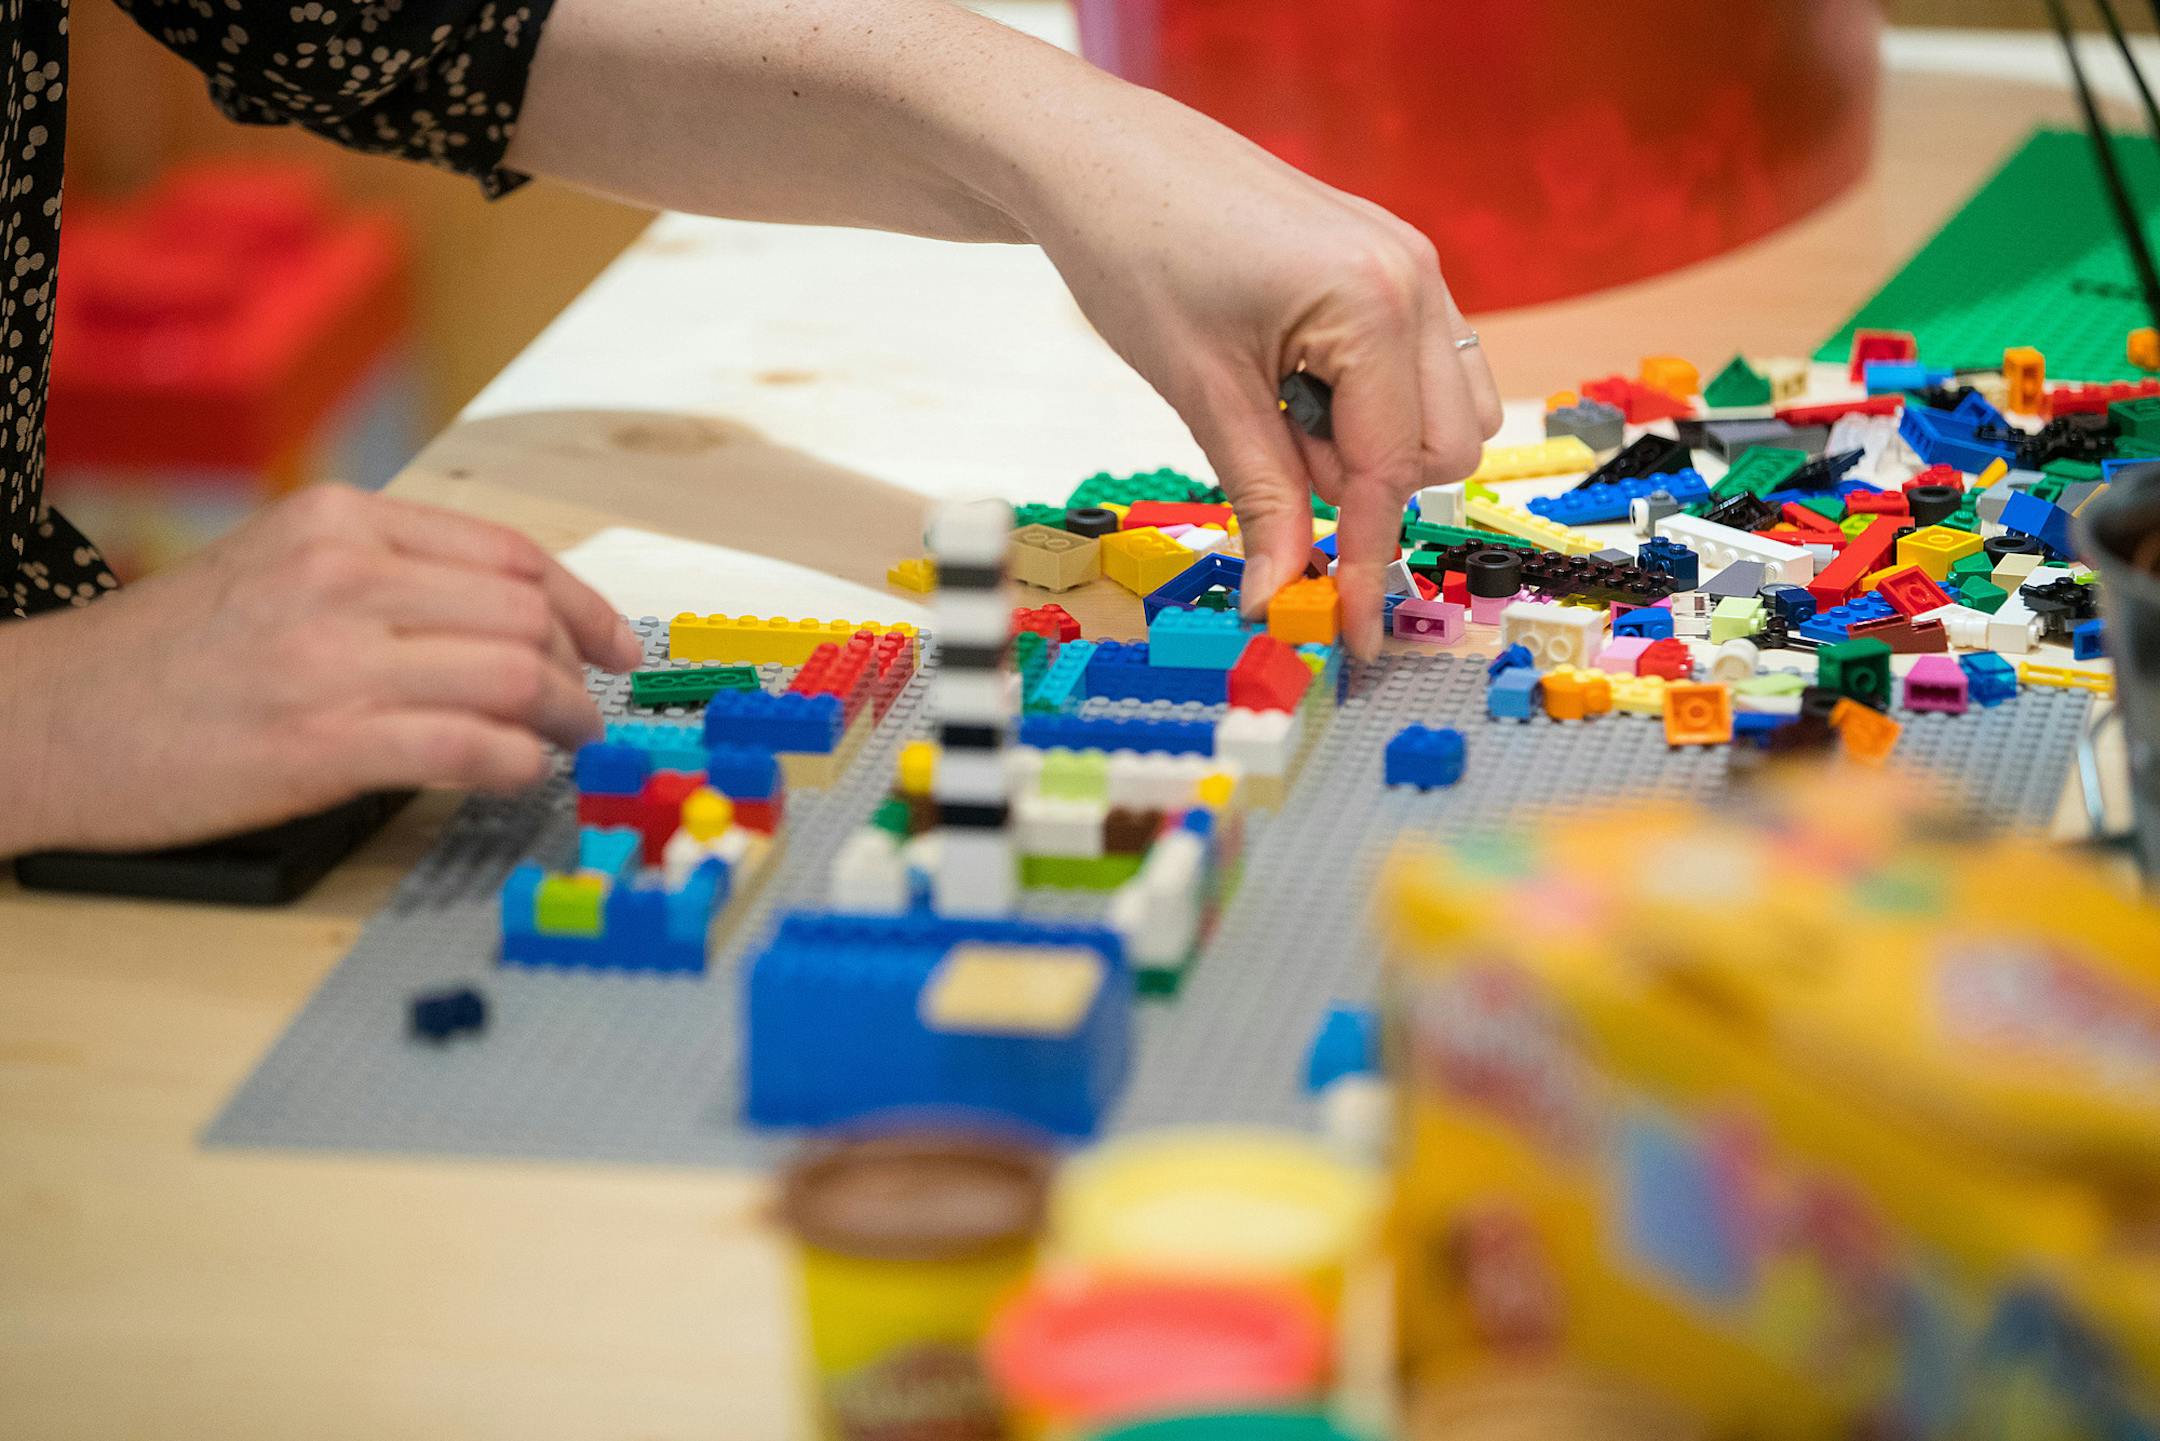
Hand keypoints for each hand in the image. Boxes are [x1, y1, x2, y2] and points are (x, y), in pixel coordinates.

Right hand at [0, 486, 641, 855]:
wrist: (46, 718)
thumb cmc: (166, 655)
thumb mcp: (276, 566)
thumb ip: (384, 574)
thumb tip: (507, 615)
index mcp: (338, 521)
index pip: (508, 553)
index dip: (583, 604)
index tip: (614, 644)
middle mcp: (342, 575)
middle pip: (523, 614)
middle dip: (581, 669)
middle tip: (593, 709)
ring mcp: (333, 659)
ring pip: (513, 676)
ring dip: (564, 719)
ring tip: (566, 744)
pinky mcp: (322, 742)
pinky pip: (470, 747)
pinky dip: (519, 764)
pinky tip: (521, 774)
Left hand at [1018, 82, 1502, 656]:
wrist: (1101, 155)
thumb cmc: (1136, 251)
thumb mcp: (1200, 392)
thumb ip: (1260, 499)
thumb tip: (1278, 596)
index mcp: (1374, 301)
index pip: (1392, 470)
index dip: (1366, 561)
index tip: (1355, 636)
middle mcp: (1416, 277)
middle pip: (1444, 450)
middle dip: (1365, 482)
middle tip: (1270, 449)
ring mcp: (1413, 264)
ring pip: (1447, 413)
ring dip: (1375, 446)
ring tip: (1281, 410)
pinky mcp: (1391, 262)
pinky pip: (1422, 368)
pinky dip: (1368, 404)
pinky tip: (1297, 380)